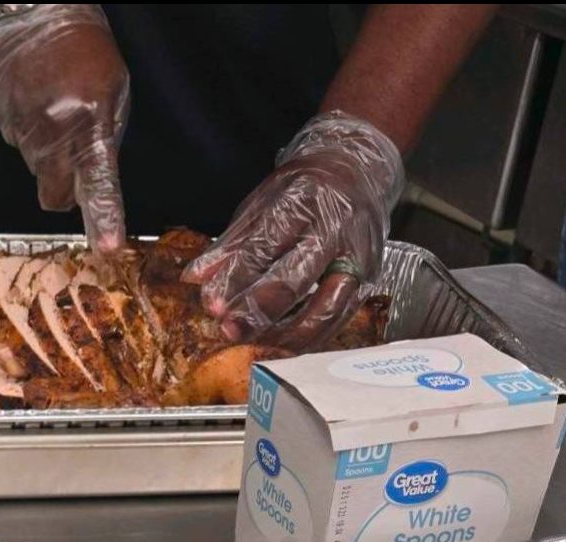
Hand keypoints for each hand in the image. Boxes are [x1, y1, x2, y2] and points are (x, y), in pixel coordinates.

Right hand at [0, 4, 129, 251]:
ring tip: (52, 107)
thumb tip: (93, 174)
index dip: (103, 219)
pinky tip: (32, 97)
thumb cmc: (84, 47)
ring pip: (34, 166)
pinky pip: (14, 139)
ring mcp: (18, 127)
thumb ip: (107, 134)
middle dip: (64, 189)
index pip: (99, 184)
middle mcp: (51, 133)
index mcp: (89, 124)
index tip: (106, 249)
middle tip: (73, 157)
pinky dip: (25, 128)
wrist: (29, 10)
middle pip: (54, 194)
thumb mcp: (114, 87)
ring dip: (45, 150)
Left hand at [182, 111, 403, 349]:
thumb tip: (195, 279)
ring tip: (254, 343)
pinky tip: (284, 343)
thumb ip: (230, 245)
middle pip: (295, 280)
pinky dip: (311, 337)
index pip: (265, 247)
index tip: (213, 304)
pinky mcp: (371, 280)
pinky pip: (341, 318)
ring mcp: (358, 258)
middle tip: (230, 330)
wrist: (356, 173)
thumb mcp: (260, 204)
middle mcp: (336, 231)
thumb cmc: (302, 191)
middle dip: (258, 310)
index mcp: (303, 203)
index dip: (237, 279)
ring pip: (324, 308)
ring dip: (286, 333)